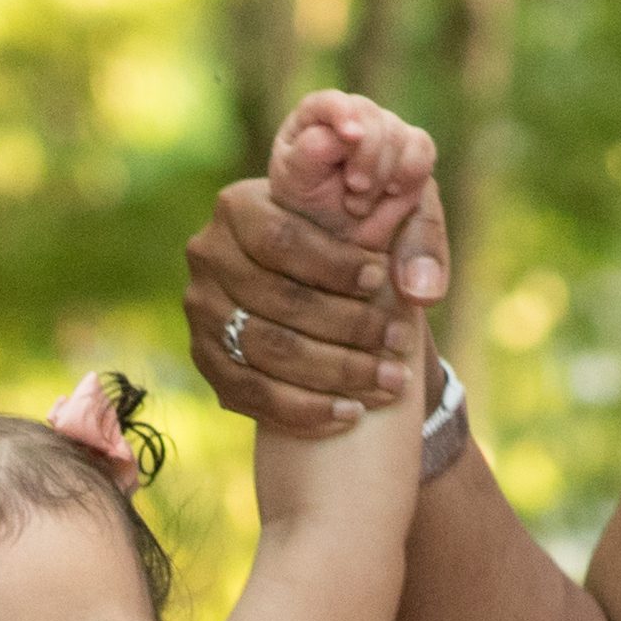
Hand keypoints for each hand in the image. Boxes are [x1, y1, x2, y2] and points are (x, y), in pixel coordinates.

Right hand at [189, 146, 448, 439]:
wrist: (307, 276)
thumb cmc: (346, 237)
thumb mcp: (378, 214)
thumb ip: (405, 232)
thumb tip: (419, 288)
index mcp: (238, 206)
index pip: (282, 239)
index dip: (334, 265)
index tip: (381, 280)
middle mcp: (208, 256)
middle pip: (279, 301)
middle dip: (347, 327)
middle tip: (398, 343)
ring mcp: (201, 313)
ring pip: (268, 353)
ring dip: (335, 373)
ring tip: (388, 382)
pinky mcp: (206, 360)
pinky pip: (253, 396)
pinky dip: (306, 410)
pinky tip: (351, 413)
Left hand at [268, 89, 438, 247]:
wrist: (340, 237)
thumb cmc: (310, 206)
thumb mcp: (296, 184)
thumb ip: (311, 153)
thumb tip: (344, 135)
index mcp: (315, 118)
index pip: (330, 102)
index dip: (342, 113)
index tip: (350, 136)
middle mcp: (354, 115)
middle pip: (372, 118)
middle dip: (366, 160)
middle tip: (353, 193)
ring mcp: (386, 128)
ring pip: (398, 135)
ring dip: (382, 176)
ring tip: (359, 204)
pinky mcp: (413, 147)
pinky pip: (421, 150)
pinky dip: (408, 176)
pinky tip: (391, 192)